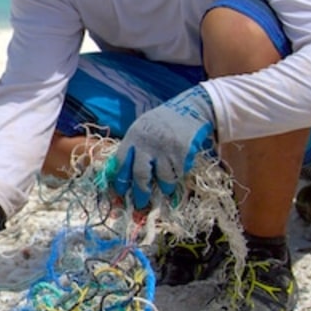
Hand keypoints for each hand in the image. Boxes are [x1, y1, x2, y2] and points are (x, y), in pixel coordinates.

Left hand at [110, 86, 216, 202]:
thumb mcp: (142, 127)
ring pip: (163, 178)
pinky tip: (179, 169)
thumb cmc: (163, 121)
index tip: (121, 191)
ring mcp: (165, 149)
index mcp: (133, 136)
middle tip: (141, 202)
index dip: (120, 179)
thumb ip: (134, 147)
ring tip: (166, 187)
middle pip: (140, 175)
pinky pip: (178, 173)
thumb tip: (124, 173)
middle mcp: (147, 143)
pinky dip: (178, 175)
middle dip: (140, 192)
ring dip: (165, 186)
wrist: (190, 108)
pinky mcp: (182, 153)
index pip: (121, 162)